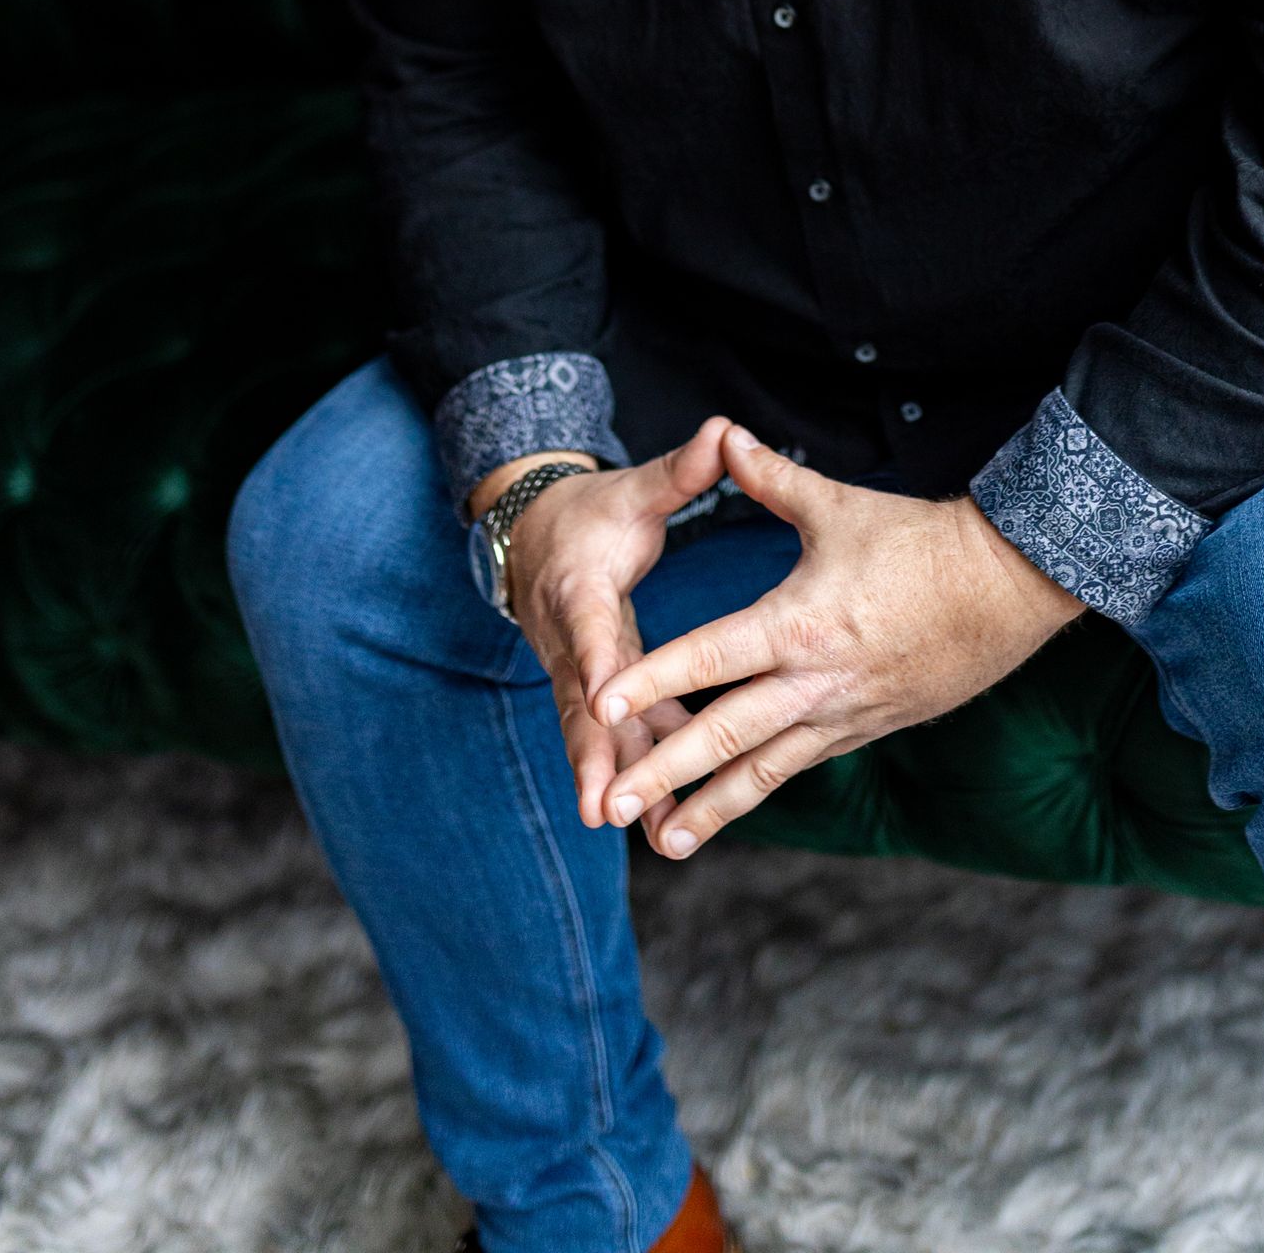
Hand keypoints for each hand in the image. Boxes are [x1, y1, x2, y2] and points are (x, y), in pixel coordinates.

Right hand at [496, 419, 735, 824]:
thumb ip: (678, 471)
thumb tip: (726, 431)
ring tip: (639, 831)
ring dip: (612, 782)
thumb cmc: (593, 515)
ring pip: (593, 736)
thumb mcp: (631, 490)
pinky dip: (633, 775)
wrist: (537, 541)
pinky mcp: (593, 694)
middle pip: (578, 705)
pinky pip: (615, 738)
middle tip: (603, 806)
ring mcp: (577, 675)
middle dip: (591, 757)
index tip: (602, 698)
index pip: (587, 627)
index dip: (594, 662)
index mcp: (580, 588)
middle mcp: (569, 641)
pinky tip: (666, 818)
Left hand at [588, 424, 1080, 857]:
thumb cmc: (921, 540)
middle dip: (666, 773)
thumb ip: (770, 478)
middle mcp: (816, 681)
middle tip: (614, 805)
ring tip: (663, 844)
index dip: (653, 679)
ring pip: (764, 770)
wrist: (1008, 588)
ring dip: (711, 808)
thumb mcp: (838, 505)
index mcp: (800, 623)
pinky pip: (799, 764)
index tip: (602, 706)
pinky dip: (758, 789)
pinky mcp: (866, 728)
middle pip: (726, 734)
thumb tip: (722, 435)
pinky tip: (728, 808)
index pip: (710, 657)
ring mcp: (843, 713)